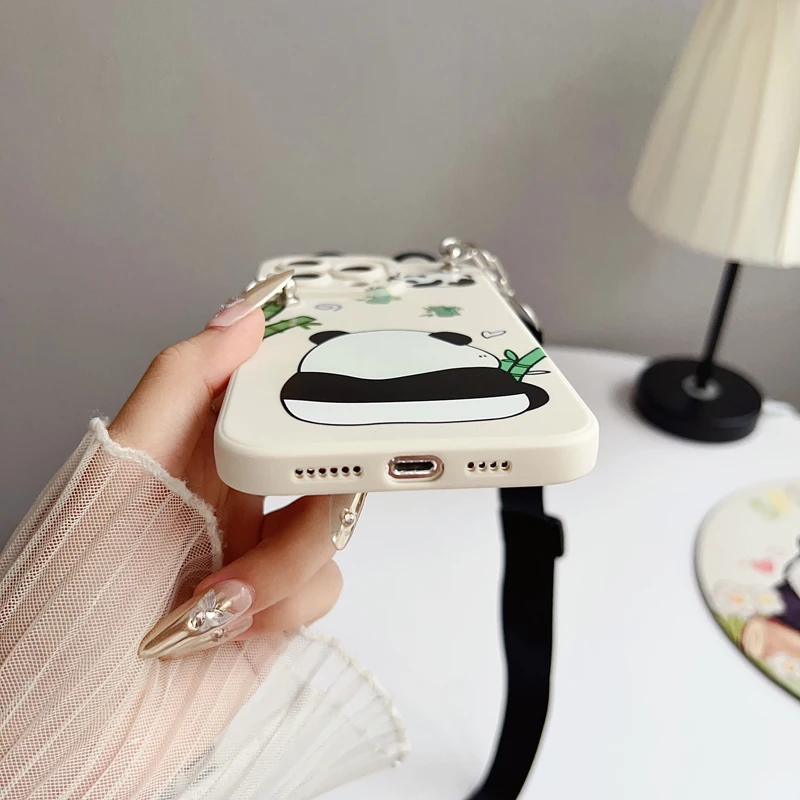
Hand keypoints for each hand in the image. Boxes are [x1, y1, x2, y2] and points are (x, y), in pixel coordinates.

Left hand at [109, 280, 344, 659]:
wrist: (79, 723)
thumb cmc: (73, 598)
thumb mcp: (122, 471)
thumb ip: (182, 384)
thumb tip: (240, 314)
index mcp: (190, 445)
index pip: (264, 386)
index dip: (303, 374)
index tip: (337, 368)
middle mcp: (229, 490)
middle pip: (314, 451)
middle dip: (308, 482)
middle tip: (280, 500)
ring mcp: (258, 544)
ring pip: (330, 520)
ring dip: (283, 562)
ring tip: (220, 593)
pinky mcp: (281, 600)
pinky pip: (327, 579)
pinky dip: (286, 603)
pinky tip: (233, 622)